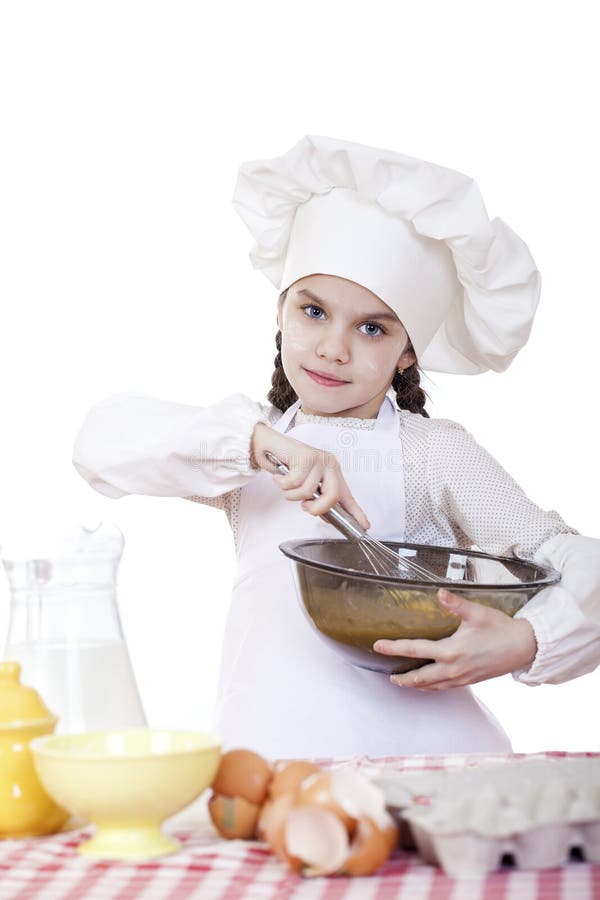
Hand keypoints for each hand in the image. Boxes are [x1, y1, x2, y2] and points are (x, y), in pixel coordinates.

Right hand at [250, 422, 369, 529]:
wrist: (269, 445)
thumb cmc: (287, 464)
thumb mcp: (305, 484)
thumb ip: (317, 498)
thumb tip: (325, 516)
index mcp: (333, 472)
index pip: (347, 496)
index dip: (356, 512)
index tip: (365, 525)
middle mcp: (329, 465)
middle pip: (332, 496)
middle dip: (317, 508)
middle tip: (305, 506)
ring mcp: (318, 460)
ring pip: (308, 492)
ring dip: (291, 493)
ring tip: (286, 483)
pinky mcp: (305, 457)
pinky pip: (294, 483)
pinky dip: (283, 483)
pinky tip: (280, 476)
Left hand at [373, 588, 537, 689]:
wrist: (524, 647)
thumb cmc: (501, 629)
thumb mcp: (477, 613)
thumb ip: (455, 603)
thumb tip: (440, 593)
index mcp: (451, 651)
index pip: (415, 650)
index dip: (394, 648)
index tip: (379, 646)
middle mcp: (453, 668)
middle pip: (420, 677)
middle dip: (402, 677)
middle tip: (388, 675)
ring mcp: (461, 678)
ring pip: (432, 686)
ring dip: (415, 685)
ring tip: (402, 682)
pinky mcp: (470, 681)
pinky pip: (445, 687)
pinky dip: (432, 687)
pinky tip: (429, 684)